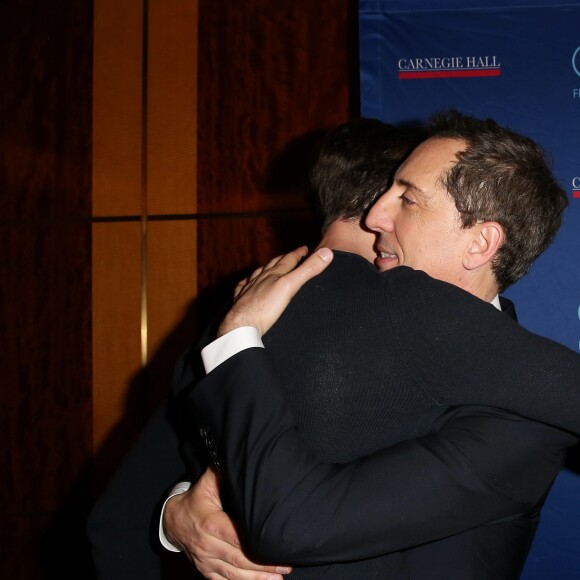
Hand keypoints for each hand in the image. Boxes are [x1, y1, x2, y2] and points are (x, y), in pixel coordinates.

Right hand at [163, 467, 290, 578]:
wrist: (173, 521)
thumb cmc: (194, 500)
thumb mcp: (206, 483)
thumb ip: (222, 473)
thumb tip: (241, 459)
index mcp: (210, 524)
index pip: (237, 538)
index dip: (257, 545)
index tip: (276, 546)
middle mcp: (207, 545)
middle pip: (239, 560)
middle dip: (264, 565)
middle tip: (285, 566)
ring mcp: (206, 561)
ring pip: (234, 575)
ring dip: (257, 578)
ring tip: (278, 578)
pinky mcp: (206, 570)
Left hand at [219, 246, 332, 336]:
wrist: (242, 325)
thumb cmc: (266, 307)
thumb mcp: (291, 286)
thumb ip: (308, 270)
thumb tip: (327, 252)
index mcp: (274, 274)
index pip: (288, 259)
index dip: (298, 253)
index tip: (305, 249)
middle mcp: (260, 278)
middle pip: (273, 264)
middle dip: (283, 259)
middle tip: (290, 256)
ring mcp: (249, 289)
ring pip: (258, 274)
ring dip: (265, 269)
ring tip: (269, 267)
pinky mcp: (241, 301)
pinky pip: (243, 287)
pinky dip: (247, 283)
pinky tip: (246, 283)